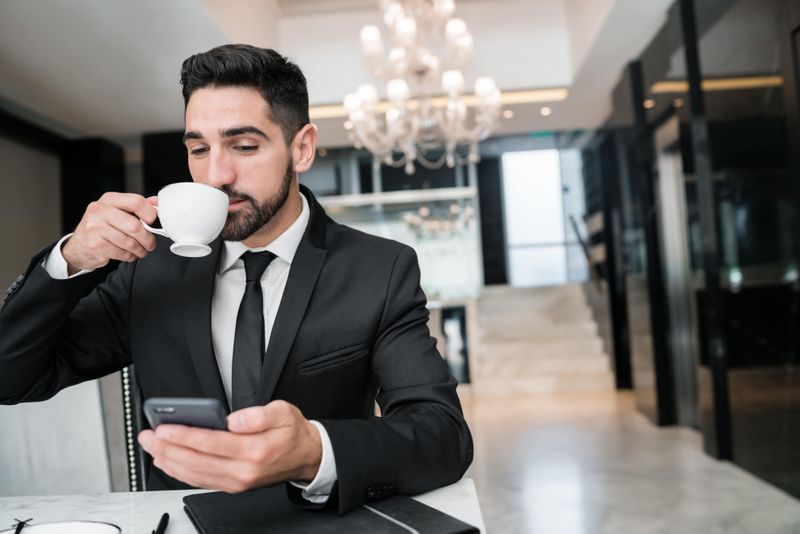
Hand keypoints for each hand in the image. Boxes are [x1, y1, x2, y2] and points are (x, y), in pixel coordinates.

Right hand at [61, 192, 157, 273]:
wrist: (78, 246)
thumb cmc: (101, 227)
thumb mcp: (117, 212)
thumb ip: (136, 207)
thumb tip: (156, 202)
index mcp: (109, 199)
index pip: (137, 202)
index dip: (150, 214)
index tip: (152, 222)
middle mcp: (100, 211)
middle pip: (135, 226)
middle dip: (148, 239)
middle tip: (150, 244)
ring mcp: (95, 228)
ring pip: (130, 242)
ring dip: (140, 250)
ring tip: (141, 250)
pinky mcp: (95, 245)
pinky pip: (122, 253)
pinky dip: (130, 256)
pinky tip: (128, 254)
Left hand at [137, 400, 322, 492]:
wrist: (306, 456)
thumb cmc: (292, 432)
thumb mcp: (283, 412)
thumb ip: (258, 415)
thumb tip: (234, 420)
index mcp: (255, 450)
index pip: (211, 443)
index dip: (184, 435)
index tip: (164, 427)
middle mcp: (243, 471)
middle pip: (196, 461)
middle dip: (167, 448)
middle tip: (148, 436)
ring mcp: (237, 482)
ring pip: (194, 474)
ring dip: (169, 461)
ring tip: (151, 447)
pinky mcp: (233, 486)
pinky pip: (201, 481)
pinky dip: (180, 473)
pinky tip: (169, 462)